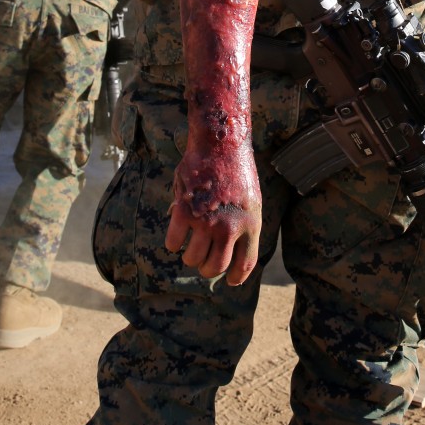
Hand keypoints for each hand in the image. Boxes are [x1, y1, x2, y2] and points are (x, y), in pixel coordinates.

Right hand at [165, 144, 261, 285]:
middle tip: (203, 263)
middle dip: (207, 269)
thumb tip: (231, 252)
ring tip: (190, 248)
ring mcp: (206, 220)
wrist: (220, 143)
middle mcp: (229, 226)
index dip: (235, 277)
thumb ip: (243, 226)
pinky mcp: (185, 210)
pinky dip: (173, 243)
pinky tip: (176, 236)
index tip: (229, 281)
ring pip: (192, 258)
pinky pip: (174, 242)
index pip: (244, 264)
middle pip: (215, 267)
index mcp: (250, 224)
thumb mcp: (251, 200)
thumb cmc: (236, 170)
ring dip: (190, 257)